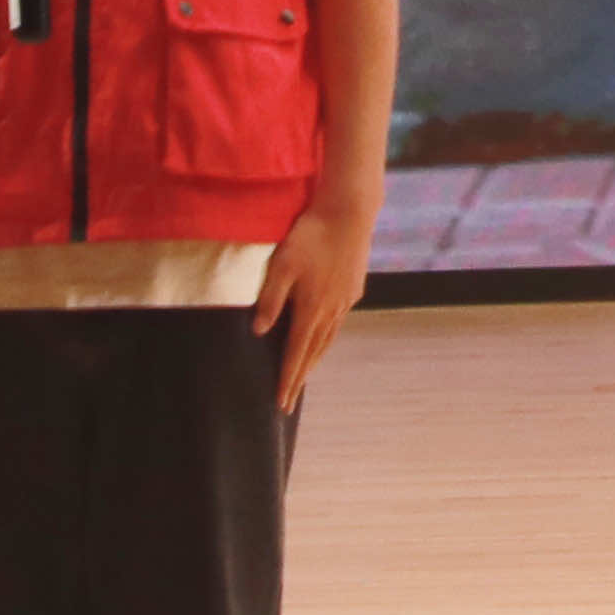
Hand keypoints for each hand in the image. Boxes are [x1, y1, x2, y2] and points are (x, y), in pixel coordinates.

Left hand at [253, 196, 372, 410]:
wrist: (350, 212)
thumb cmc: (311, 236)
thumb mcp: (282, 265)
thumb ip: (270, 299)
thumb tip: (260, 331)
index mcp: (312, 308)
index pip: (296, 353)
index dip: (288, 379)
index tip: (281, 402)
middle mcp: (332, 310)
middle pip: (314, 353)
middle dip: (300, 378)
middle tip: (289, 400)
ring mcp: (346, 300)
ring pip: (328, 339)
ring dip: (314, 360)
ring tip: (304, 375)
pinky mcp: (354, 288)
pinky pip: (337, 322)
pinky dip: (326, 339)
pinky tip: (323, 336)